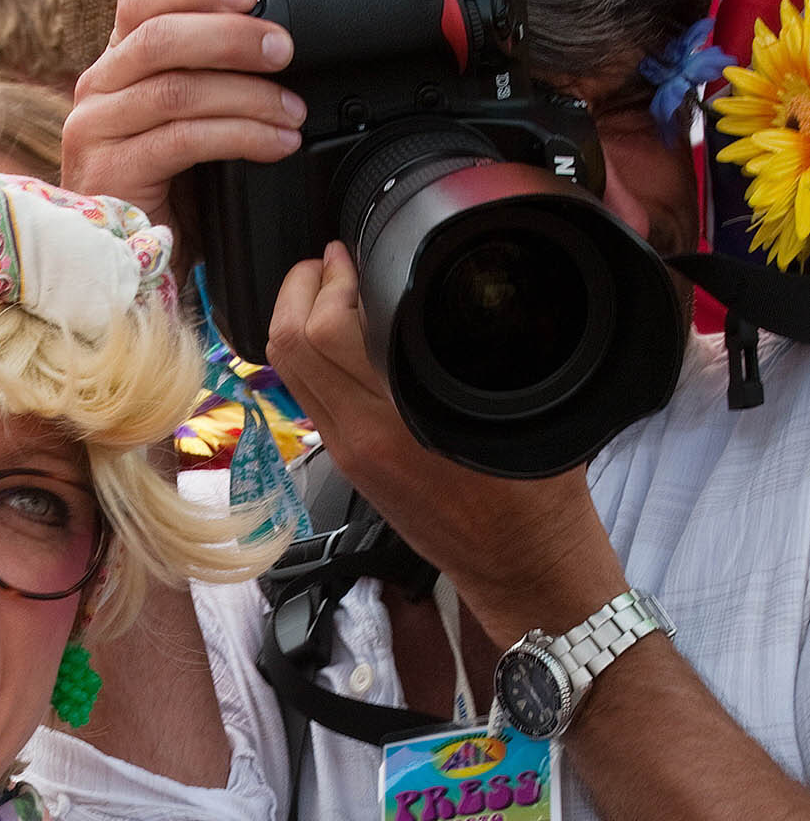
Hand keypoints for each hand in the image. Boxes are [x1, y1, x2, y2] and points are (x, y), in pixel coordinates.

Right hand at [64, 0, 304, 234]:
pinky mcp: (108, 173)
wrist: (133, 261)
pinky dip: (240, 136)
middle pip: (159, 36)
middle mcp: (95, 89)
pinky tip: (275, 144)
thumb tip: (273, 37)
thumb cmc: (168, 187)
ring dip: (248, 95)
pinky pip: (182, 140)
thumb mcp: (186, 117)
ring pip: (176, 89)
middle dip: (233, 37)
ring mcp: (94, 131)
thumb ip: (206, 74)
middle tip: (285, 51)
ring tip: (293, 113)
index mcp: (115, 63)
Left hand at [266, 242, 625, 638]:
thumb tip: (474, 297)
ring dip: (296, 320)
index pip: (322, 335)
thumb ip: (494, 353)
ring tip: (329, 286)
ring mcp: (345, 452)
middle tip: (326, 259)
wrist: (519, 569)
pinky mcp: (348, 462)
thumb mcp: (525, 410)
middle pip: (286, 347)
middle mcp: (355, 437)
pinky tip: (344, 335)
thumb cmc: (534, 499)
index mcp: (391, 422)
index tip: (345, 251)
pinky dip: (310, 354)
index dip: (325, 280)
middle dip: (297, 289)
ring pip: (287, 373)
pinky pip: (307, 396)